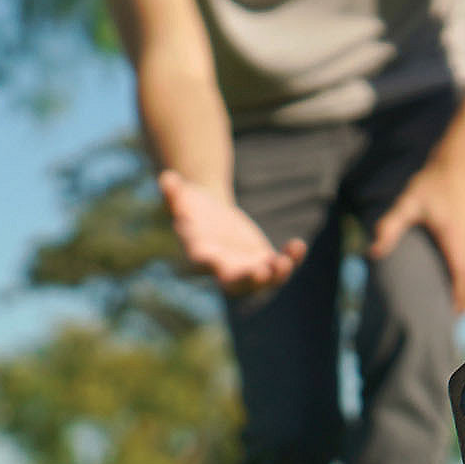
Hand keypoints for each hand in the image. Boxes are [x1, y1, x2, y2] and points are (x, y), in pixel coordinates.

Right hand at [158, 170, 306, 291]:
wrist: (209, 215)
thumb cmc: (191, 207)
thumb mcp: (181, 198)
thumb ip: (173, 194)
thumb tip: (166, 180)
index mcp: (199, 254)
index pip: (202, 262)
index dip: (209, 262)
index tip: (214, 260)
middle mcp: (222, 268)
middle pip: (234, 283)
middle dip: (248, 280)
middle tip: (261, 272)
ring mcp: (245, 269)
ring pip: (262, 279)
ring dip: (275, 274)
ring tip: (285, 261)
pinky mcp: (262, 262)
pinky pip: (279, 266)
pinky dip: (290, 259)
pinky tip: (298, 246)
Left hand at [366, 160, 464, 312]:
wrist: (458, 163)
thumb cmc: (429, 185)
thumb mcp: (406, 203)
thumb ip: (390, 227)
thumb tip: (372, 252)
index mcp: (455, 234)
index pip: (463, 274)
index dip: (461, 298)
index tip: (452, 313)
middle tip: (453, 315)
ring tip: (461, 304)